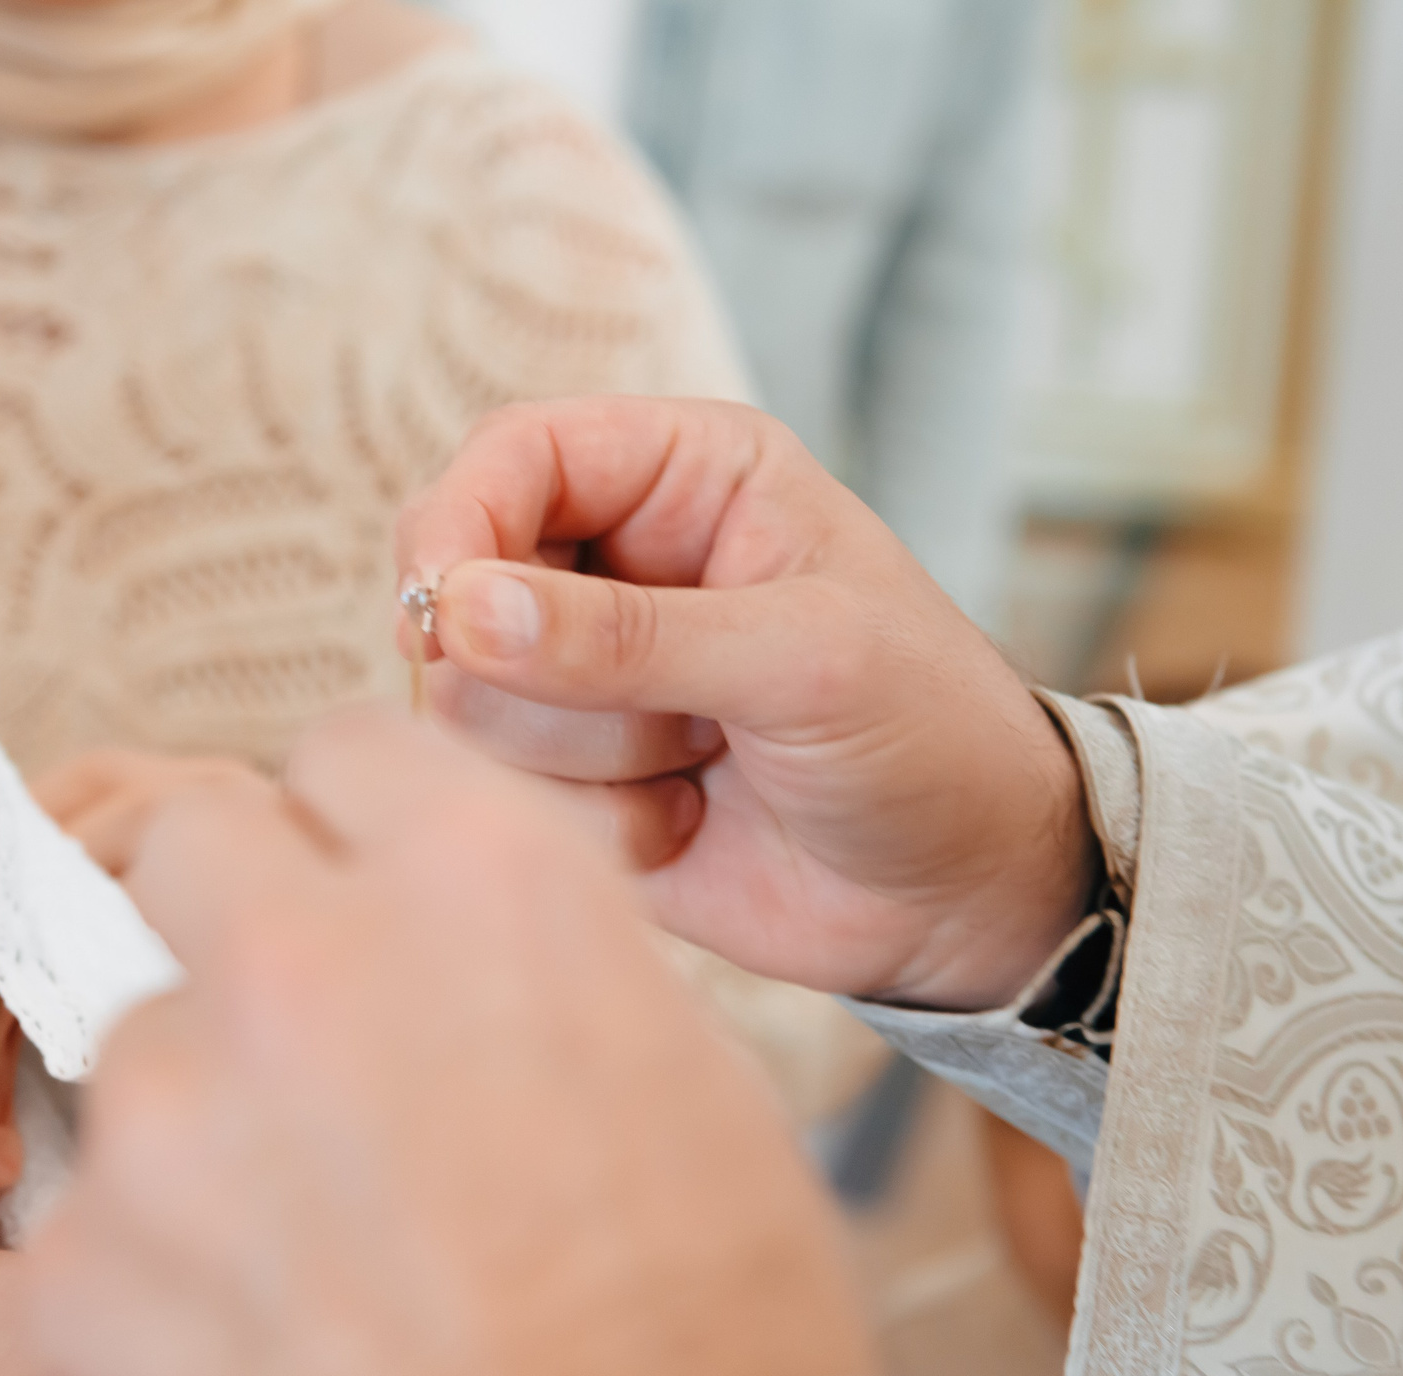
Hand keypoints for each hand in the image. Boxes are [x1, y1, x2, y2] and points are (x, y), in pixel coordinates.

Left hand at [28, 709, 872, 1375]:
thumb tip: (444, 940)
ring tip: (312, 1272)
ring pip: (139, 1051)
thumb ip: (529, 962)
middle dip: (247, 936)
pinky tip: (259, 1372)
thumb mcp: (684, 1081)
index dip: (358, 835)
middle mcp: (300, 959)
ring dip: (202, 1126)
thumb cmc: (707, 1358)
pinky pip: (90, 1226)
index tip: (358, 897)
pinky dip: (153, 1284)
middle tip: (311, 1063)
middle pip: (198, 855)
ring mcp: (167, 1115)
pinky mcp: (79, 1276)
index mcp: (475, 882)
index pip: (342, 752)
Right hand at [396, 397, 1095, 1010]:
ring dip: (592, 757)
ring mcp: (591, 680)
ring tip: (705, 763)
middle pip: (464, 587)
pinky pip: (509, 797)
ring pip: (474, 707)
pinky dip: (602, 825)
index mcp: (687, 477)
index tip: (436, 616)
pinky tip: (692, 820)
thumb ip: (628, 637)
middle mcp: (621, 565)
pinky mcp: (579, 782)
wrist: (965, 894)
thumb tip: (459, 612)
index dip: (457, 524)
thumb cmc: (927, 737)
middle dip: (542, 673)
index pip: (512, 454)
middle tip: (669, 717)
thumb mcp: (803, 661)